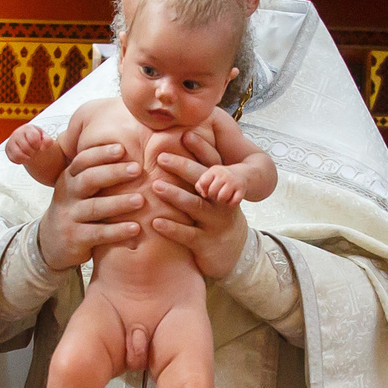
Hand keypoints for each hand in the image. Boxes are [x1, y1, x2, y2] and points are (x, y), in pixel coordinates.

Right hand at [4, 124, 65, 184]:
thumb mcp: (45, 137)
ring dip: (26, 157)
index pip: (33, 139)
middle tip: (34, 151)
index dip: (38, 145)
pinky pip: (13, 158)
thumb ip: (48, 141)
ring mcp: (11, 141)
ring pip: (18, 154)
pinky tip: (24, 156)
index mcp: (28, 128)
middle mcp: (17, 133)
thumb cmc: (37, 138)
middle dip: (32, 152)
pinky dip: (21, 160)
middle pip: (25, 148)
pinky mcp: (7, 149)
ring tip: (30, 155)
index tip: (39, 145)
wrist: (28, 139)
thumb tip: (42, 148)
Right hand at [33, 143, 146, 272]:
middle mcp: (68, 194)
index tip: (122, 148)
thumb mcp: (79, 189)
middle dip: (113, 173)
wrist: (52, 243)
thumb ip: (97, 172)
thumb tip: (128, 147)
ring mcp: (70, 217)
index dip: (101, 153)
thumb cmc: (76, 209)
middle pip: (89, 179)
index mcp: (70, 178)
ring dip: (119, 203)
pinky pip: (98, 233)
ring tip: (141, 200)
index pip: (83, 161)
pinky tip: (135, 228)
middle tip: (137, 169)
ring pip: (95, 207)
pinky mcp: (75, 239)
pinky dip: (117, 231)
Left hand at [148, 148, 249, 279]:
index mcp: (221, 187)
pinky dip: (171, 228)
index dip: (201, 148)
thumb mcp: (213, 196)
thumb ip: (199, 176)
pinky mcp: (206, 243)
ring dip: (175, 195)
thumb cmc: (214, 217)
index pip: (212, 163)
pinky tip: (155, 222)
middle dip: (183, 167)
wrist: (233, 253)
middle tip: (161, 157)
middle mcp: (220, 202)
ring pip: (195, 206)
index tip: (185, 134)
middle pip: (203, 181)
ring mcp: (214, 223)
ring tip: (155, 186)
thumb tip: (179, 142)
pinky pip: (188, 234)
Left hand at [194, 164, 249, 206]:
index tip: (208, 190)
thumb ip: (200, 185)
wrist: (241, 174)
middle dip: (213, 196)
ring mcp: (234, 181)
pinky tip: (231, 199)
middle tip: (217, 194)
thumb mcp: (209, 177)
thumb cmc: (221, 179)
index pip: (203, 183)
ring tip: (223, 197)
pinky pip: (233, 202)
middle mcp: (225, 174)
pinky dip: (231, 203)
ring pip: (222, 197)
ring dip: (222, 200)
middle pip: (212, 192)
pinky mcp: (242, 189)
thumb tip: (204, 194)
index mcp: (214, 170)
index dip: (204, 190)